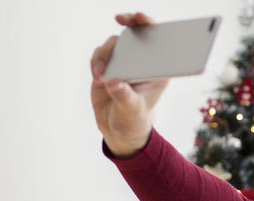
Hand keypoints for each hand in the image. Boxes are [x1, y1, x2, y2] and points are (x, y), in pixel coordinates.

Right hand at [91, 12, 168, 156]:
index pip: (158, 41)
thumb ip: (124, 96)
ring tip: (101, 76)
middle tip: (121, 18)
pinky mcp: (108, 66)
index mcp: (157, 69)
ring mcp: (124, 62)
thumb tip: (114, 82)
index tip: (141, 18)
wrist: (118, 129)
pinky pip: (99, 55)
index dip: (150, 25)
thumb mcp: (132, 110)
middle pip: (136, 33)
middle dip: (129, 22)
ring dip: (105, 55)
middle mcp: (141, 62)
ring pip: (113, 44)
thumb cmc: (133, 120)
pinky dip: (96, 62)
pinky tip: (98, 77)